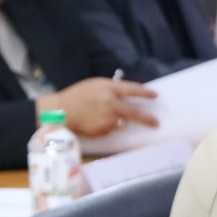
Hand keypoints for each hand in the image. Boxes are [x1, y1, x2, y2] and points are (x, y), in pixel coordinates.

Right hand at [37, 78, 158, 136]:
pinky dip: (105, 127)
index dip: (146, 94)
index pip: (133, 90)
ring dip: (116, 121)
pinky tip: (93, 122)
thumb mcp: (95, 85)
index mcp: (110, 89)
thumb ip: (111, 90)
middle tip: (156, 123)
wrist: (61, 111)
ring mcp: (107, 118)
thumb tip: (126, 98)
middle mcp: (111, 104)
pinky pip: (109, 129)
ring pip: (120, 122)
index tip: (156, 96)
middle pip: (134, 112)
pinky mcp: (102, 130)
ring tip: (98, 116)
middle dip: (147, 118)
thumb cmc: (77, 95)